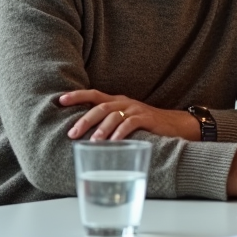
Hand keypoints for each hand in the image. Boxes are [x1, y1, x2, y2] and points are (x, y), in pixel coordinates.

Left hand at [62, 90, 198, 141]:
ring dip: (101, 129)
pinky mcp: (147, 118)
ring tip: (92, 141)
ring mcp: (136, 109)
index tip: (60, 100)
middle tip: (72, 133)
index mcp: (117, 101)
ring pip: (114, 115)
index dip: (77, 96)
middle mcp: (124, 102)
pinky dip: (120, 133)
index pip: (93, 94)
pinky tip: (113, 142)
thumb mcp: (126, 119)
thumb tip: (85, 134)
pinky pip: (130, 124)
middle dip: (84, 119)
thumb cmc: (147, 124)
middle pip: (100, 106)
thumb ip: (110, 122)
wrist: (176, 124)